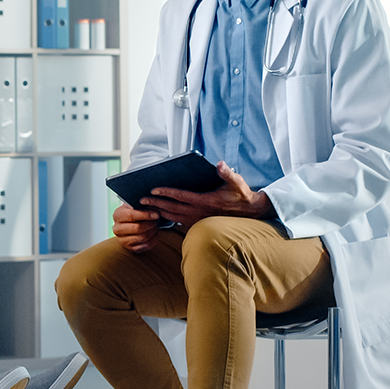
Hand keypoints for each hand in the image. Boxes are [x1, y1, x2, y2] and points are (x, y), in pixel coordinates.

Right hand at [113, 202, 162, 252]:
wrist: (131, 222)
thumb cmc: (136, 211)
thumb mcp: (135, 205)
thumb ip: (141, 204)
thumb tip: (151, 203)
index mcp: (117, 215)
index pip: (131, 216)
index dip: (145, 215)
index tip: (156, 214)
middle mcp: (117, 229)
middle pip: (137, 228)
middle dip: (150, 224)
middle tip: (156, 220)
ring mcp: (122, 240)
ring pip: (142, 237)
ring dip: (153, 231)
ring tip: (155, 226)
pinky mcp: (130, 248)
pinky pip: (145, 246)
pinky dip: (153, 239)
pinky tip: (154, 233)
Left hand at [143, 160, 274, 227]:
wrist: (249, 212)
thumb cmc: (241, 195)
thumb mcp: (237, 182)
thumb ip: (227, 173)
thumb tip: (220, 164)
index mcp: (205, 201)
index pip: (181, 196)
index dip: (166, 192)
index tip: (153, 189)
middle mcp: (198, 212)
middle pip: (171, 208)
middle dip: (155, 203)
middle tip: (140, 199)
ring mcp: (196, 220)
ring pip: (172, 217)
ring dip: (158, 212)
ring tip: (144, 207)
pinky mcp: (197, 224)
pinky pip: (177, 223)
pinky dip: (166, 218)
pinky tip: (157, 214)